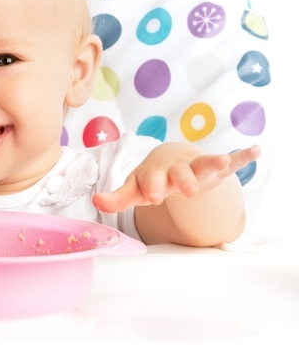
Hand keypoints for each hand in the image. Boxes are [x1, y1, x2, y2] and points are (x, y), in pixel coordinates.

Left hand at [92, 143, 260, 212]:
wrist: (169, 159)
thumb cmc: (151, 179)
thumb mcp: (134, 190)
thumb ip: (117, 198)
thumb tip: (96, 202)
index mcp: (156, 175)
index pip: (152, 182)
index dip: (151, 188)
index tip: (150, 197)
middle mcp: (176, 170)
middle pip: (180, 175)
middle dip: (183, 181)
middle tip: (187, 191)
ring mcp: (196, 167)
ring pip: (204, 164)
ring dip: (213, 162)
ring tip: (222, 159)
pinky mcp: (214, 168)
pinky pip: (231, 161)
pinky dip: (242, 156)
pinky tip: (254, 150)